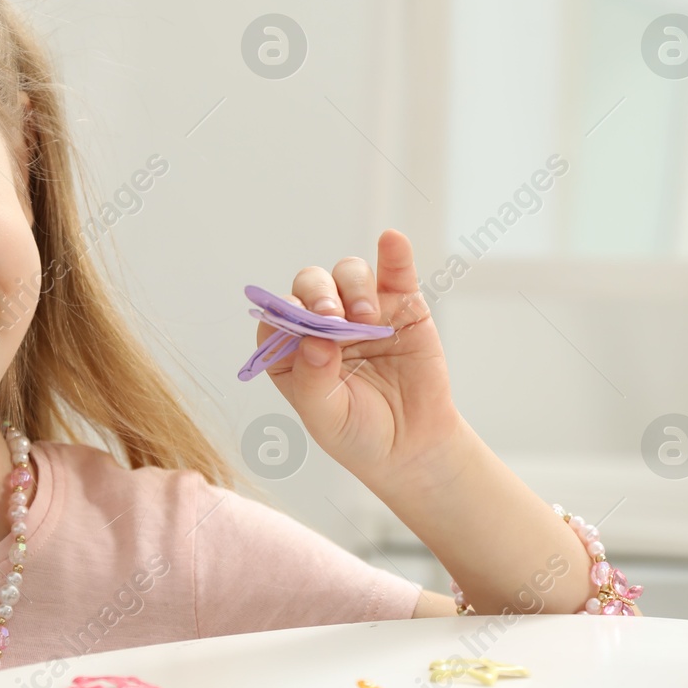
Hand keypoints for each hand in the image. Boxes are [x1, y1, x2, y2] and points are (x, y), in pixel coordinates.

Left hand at [257, 229, 465, 488]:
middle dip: (317, 295)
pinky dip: (394, 253)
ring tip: (367, 318)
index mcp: (291, 348)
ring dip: (353, 287)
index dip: (283, 313)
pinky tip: (391, 241)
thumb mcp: (325, 417)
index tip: (298, 325)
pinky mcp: (402, 306)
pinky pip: (396, 272)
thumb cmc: (357, 432)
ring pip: (349, 274)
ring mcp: (363, 310)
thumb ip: (313, 379)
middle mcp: (323, 323)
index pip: (276, 316)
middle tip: (332, 319)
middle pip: (311, 285)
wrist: (412, 447)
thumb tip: (314, 341)